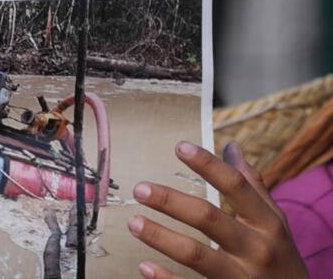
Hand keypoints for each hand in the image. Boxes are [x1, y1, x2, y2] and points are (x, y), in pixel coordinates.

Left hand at [129, 141, 308, 278]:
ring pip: (196, 255)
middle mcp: (255, 249)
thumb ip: (252, 186)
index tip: (180, 147)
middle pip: (208, 218)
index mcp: (267, 224)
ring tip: (134, 222)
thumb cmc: (280, 257)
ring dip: (161, 237)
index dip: (208, 164)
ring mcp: (241, 277)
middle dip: (171, 201)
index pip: (236, 186)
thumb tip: (230, 147)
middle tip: (140, 188)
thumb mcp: (274, 223)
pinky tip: (144, 266)